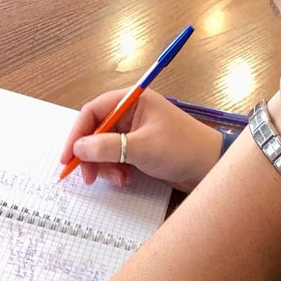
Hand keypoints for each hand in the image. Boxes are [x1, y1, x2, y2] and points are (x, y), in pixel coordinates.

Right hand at [60, 89, 225, 191]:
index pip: (93, 111)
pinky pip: (117, 156)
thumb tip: (79, 148)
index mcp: (133, 100)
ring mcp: (136, 130)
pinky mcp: (141, 147)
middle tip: (87, 176)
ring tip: (118, 179)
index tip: (69, 156)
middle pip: (96, 130)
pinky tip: (126, 179)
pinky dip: (116, 169)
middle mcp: (132, 112)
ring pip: (105, 147)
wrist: (212, 167)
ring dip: (105, 165)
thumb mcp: (142, 148)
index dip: (77, 133)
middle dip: (91, 154)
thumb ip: (108, 147)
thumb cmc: (183, 149)